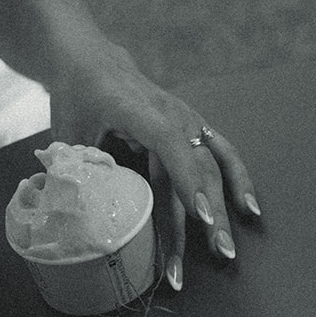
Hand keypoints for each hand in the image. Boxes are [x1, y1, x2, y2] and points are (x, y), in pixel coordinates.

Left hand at [48, 41, 259, 291]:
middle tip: (220, 253)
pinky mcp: (195, 128)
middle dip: (211, 213)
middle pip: (198, 166)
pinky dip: (239, 182)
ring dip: (225, 209)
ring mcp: (188, 120)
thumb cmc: (76, 99)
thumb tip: (78, 219)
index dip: (187, 180)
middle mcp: (171, 113)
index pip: (169, 143)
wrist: (92, 62)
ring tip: (229, 249)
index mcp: (136, 108)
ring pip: (214, 167)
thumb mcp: (67, 131)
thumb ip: (76, 171)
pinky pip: (224, 155)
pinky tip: (249, 211)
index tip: (200, 217)